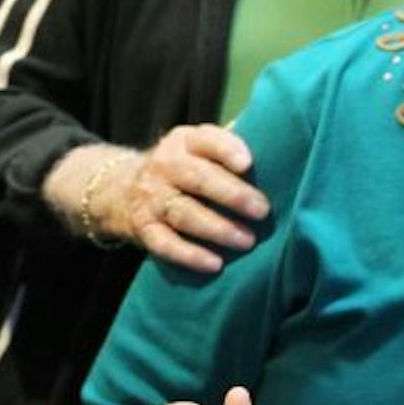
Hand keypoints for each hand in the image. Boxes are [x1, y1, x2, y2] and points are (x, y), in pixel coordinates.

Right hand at [104, 125, 269, 273]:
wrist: (123, 190)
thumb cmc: (184, 169)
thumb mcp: (198, 147)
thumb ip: (230, 145)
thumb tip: (281, 142)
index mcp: (184, 141)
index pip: (206, 140)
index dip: (227, 150)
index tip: (248, 164)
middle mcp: (164, 165)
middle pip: (198, 178)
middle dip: (232, 195)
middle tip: (262, 211)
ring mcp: (151, 198)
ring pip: (184, 213)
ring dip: (218, 229)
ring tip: (247, 241)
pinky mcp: (144, 228)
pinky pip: (165, 244)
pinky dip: (190, 255)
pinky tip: (215, 264)